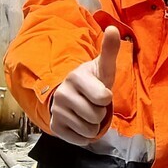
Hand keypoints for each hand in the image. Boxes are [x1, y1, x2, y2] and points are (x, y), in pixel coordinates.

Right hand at [49, 26, 119, 145]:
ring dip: (94, 125)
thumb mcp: (104, 68)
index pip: (103, 98)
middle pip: (96, 116)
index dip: (106, 98)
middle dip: (100, 113)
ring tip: (87, 113)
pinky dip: (84, 136)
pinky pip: (79, 139)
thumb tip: (112, 28)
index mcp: (76, 77)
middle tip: (94, 104)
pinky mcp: (55, 127)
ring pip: (89, 129)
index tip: (102, 92)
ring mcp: (56, 111)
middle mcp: (62, 94)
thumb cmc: (94, 82)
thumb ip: (109, 51)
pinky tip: (80, 124)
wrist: (74, 97)